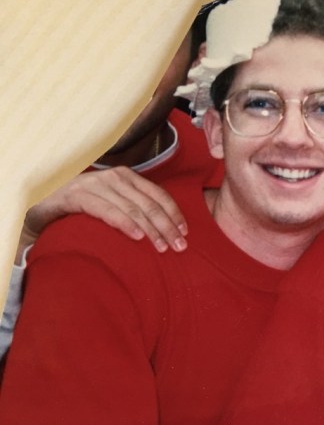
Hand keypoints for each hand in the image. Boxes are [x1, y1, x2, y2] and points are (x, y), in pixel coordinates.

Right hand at [19, 167, 187, 260]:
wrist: (38, 204)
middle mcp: (113, 177)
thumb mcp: (112, 204)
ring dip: (151, 229)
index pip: (158, 194)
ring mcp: (94, 185)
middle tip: (180, 246)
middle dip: (167, 226)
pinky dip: (124, 223)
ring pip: (132, 208)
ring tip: (162, 247)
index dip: (174, 214)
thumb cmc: (80, 209)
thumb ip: (132, 208)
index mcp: (126, 177)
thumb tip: (162, 228)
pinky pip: (107, 210)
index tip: (185, 232)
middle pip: (149, 203)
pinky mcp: (76, 196)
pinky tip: (137, 237)